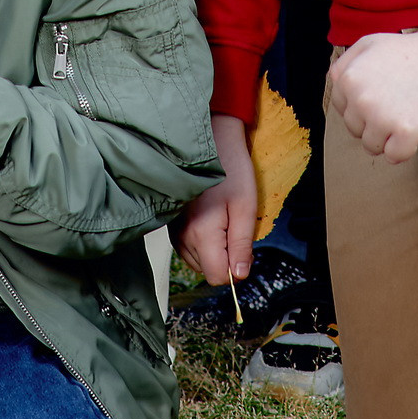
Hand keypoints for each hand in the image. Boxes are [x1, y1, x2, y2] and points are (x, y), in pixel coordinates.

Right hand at [176, 113, 257, 285]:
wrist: (209, 142)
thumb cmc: (230, 170)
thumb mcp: (245, 207)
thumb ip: (242, 244)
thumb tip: (240, 274)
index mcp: (202, 233)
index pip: (216, 276)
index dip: (234, 269)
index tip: (243, 249)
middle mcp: (182, 235)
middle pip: (206, 270)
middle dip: (224, 258)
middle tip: (234, 228)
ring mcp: (174, 230)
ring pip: (196, 261)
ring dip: (212, 251)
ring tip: (221, 221)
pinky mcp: (172, 225)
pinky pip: (187, 249)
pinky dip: (201, 243)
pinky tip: (209, 221)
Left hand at [325, 21, 417, 162]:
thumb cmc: (411, 51)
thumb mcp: (369, 44)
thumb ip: (345, 65)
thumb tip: (336, 88)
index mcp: (348, 79)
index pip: (343, 111)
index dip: (363, 107)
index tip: (382, 95)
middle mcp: (360, 99)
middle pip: (356, 131)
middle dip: (375, 123)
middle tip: (398, 102)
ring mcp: (383, 117)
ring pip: (373, 147)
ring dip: (389, 137)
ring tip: (407, 112)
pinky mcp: (407, 133)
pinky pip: (395, 157)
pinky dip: (406, 149)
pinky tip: (416, 127)